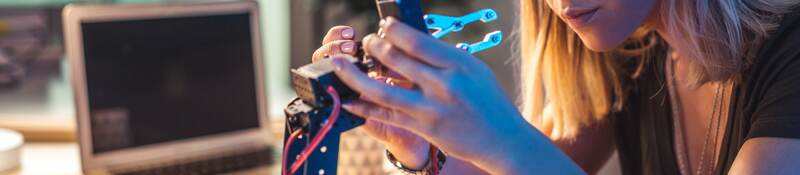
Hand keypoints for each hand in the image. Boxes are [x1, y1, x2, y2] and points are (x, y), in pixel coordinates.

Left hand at [329, 18, 551, 172]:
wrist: (502, 139)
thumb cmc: (488, 101)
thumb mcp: (473, 70)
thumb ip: (444, 58)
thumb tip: (410, 43)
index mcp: (457, 64)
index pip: (417, 42)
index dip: (394, 32)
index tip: (384, 27)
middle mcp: (444, 84)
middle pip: (397, 59)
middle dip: (374, 46)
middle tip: (367, 41)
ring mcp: (432, 108)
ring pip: (383, 89)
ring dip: (356, 75)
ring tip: (341, 65)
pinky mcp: (424, 128)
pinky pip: (387, 115)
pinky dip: (365, 107)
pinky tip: (349, 100)